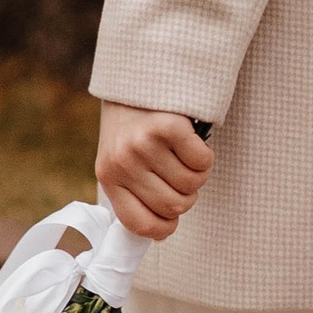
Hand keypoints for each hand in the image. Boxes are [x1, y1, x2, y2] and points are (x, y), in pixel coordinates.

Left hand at [97, 105, 213, 239]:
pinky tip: (191, 142)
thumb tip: (160, 234)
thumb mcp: (120, 161)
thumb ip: (135, 194)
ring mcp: (144, 144)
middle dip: (186, 195)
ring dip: (197, 174)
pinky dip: (204, 156)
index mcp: (108, 177)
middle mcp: (123, 163)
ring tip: (183, 156)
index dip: (165, 227)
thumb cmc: (131, 127)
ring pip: (193, 185)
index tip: (172, 216)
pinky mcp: (168, 126)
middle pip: (175, 206)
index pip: (141, 225)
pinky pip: (202, 161)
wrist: (134, 79)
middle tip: (179, 174)